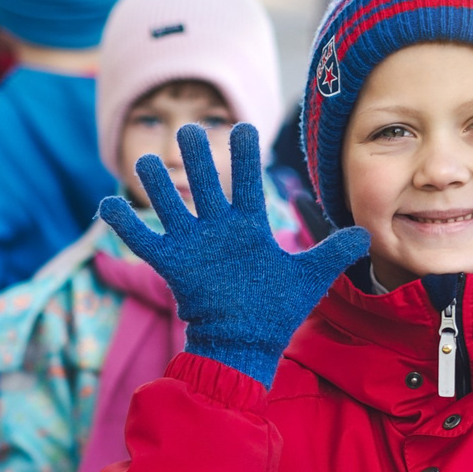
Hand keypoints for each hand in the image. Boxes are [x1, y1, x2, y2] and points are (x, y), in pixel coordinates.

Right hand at [98, 122, 369, 386]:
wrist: (245, 345)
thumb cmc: (275, 312)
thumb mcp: (309, 277)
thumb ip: (332, 252)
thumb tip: (366, 234)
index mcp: (247, 228)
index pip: (245, 182)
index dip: (243, 156)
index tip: (242, 127)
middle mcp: (216, 230)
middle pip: (203, 184)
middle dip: (197, 158)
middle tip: (190, 130)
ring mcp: (191, 245)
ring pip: (169, 204)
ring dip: (156, 183)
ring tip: (146, 159)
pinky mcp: (171, 264)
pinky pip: (142, 239)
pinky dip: (123, 223)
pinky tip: (106, 203)